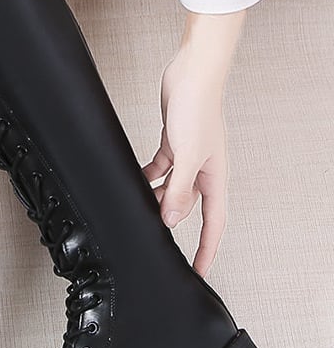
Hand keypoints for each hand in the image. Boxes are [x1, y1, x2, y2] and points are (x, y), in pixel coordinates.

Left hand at [142, 44, 228, 276]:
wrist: (191, 75)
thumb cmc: (199, 109)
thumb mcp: (187, 156)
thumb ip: (179, 190)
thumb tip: (171, 220)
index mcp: (215, 178)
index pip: (213, 223)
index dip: (206, 250)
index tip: (199, 271)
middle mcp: (203, 171)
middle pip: (189, 208)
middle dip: (173, 223)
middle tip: (155, 240)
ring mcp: (187, 158)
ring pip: (170, 189)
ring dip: (155, 199)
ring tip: (137, 210)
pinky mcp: (172, 144)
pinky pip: (159, 170)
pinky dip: (147, 177)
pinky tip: (133, 182)